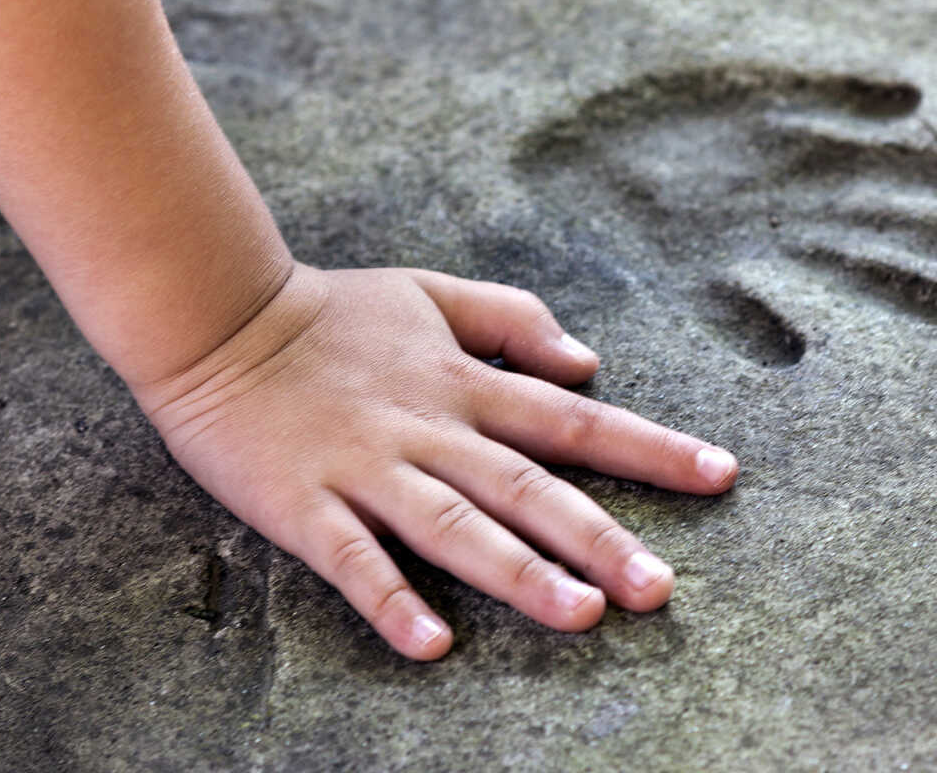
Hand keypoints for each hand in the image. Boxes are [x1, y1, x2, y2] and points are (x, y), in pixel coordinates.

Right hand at [131, 263, 738, 659]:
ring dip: (518, 572)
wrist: (217, 316)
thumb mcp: (433, 292)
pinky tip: (432, 644)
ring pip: (455, 526)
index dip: (651, 447)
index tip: (720, 475)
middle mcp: (431, 429)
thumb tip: (588, 362)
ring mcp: (368, 467)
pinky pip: (353, 558)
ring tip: (581, 616)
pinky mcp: (304, 503)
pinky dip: (391, 599)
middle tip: (660, 590)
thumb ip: (515, 319)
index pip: (576, 420)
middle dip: (600, 537)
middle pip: (529, 487)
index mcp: (466, 385)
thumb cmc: (332, 313)